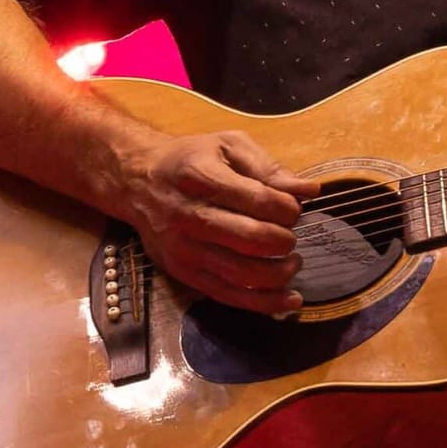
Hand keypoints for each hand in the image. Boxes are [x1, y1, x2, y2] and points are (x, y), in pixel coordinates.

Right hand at [113, 130, 319, 313]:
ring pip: (242, 273)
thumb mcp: (228, 145)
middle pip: (251, 239)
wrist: (138, 181)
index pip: (257, 199)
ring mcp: (184, 249)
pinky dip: (262, 302)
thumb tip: (309, 190)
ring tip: (293, 262)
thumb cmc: (190, 159)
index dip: (287, 208)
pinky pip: (228, 294)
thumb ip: (268, 167)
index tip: (294, 208)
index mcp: (201, 177)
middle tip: (291, 235)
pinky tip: (288, 300)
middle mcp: (189, 215)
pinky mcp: (183, 272)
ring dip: (279, 273)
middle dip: (284, 240)